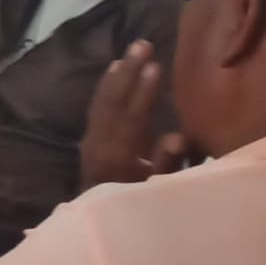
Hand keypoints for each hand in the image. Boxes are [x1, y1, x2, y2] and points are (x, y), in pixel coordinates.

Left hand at [81, 40, 187, 189]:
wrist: (100, 220)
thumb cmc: (138, 203)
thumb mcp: (157, 189)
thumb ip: (167, 163)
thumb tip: (177, 137)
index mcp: (121, 157)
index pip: (132, 119)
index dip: (143, 93)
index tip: (155, 67)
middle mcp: (101, 145)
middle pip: (114, 103)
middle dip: (128, 72)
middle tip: (142, 44)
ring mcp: (91, 141)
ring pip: (103, 101)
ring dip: (118, 74)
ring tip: (131, 51)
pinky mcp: (88, 138)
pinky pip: (96, 106)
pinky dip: (105, 86)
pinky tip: (114, 68)